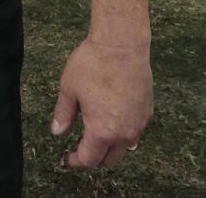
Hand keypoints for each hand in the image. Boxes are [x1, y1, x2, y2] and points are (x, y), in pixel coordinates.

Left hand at [52, 38, 152, 168]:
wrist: (122, 45)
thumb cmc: (92, 64)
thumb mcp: (69, 89)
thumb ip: (63, 114)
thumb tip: (57, 132)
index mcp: (102, 131)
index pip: (90, 159)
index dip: (76, 160)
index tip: (68, 158)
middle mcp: (124, 133)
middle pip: (110, 159)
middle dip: (94, 158)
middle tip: (80, 148)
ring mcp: (139, 123)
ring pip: (125, 147)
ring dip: (111, 147)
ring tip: (96, 135)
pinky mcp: (148, 111)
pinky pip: (135, 132)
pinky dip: (123, 134)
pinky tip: (112, 120)